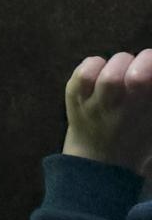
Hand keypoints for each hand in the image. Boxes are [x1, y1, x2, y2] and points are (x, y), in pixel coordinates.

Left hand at [62, 50, 151, 175]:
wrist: (99, 158)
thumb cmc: (135, 131)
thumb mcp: (150, 119)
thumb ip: (150, 94)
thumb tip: (150, 61)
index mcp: (149, 113)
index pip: (150, 84)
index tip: (151, 66)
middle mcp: (126, 113)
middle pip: (137, 79)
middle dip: (144, 63)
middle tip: (141, 66)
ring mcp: (98, 106)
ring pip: (110, 77)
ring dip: (120, 62)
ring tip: (121, 67)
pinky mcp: (75, 98)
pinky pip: (84, 74)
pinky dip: (94, 63)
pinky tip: (100, 69)